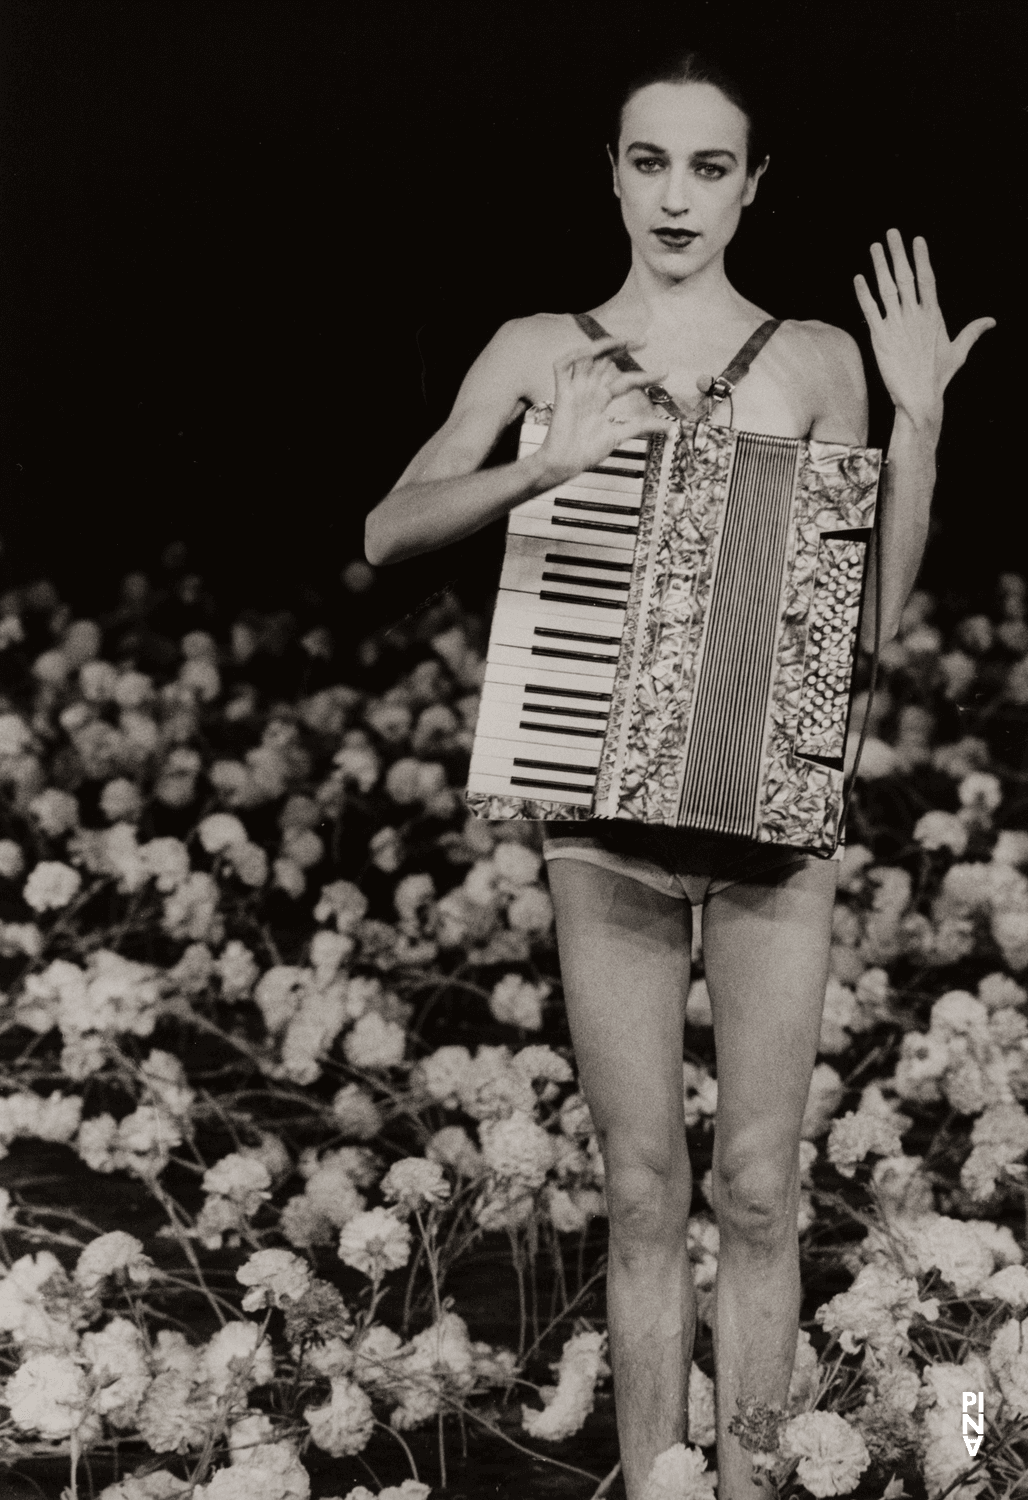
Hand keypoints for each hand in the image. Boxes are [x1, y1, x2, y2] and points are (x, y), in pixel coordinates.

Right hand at [536, 336, 669, 484]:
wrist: (565, 464)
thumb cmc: (586, 452)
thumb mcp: (620, 434)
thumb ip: (643, 426)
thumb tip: (670, 427)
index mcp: (600, 399)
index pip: (624, 380)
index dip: (644, 375)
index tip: (665, 372)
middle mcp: (589, 390)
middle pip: (605, 361)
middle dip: (623, 347)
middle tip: (643, 341)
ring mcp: (575, 390)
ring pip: (586, 357)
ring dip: (603, 345)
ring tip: (623, 340)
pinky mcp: (561, 392)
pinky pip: (563, 366)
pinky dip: (573, 355)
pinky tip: (591, 351)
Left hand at [854, 230, 995, 427]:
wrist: (919, 398)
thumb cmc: (939, 376)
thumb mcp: (959, 351)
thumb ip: (973, 331)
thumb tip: (992, 321)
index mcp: (933, 315)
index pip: (927, 279)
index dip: (921, 258)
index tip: (917, 239)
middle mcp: (915, 316)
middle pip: (905, 277)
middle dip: (898, 253)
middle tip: (892, 232)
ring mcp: (897, 325)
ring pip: (886, 288)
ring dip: (880, 266)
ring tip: (875, 246)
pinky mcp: (880, 338)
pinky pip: (870, 310)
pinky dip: (864, 293)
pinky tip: (858, 278)